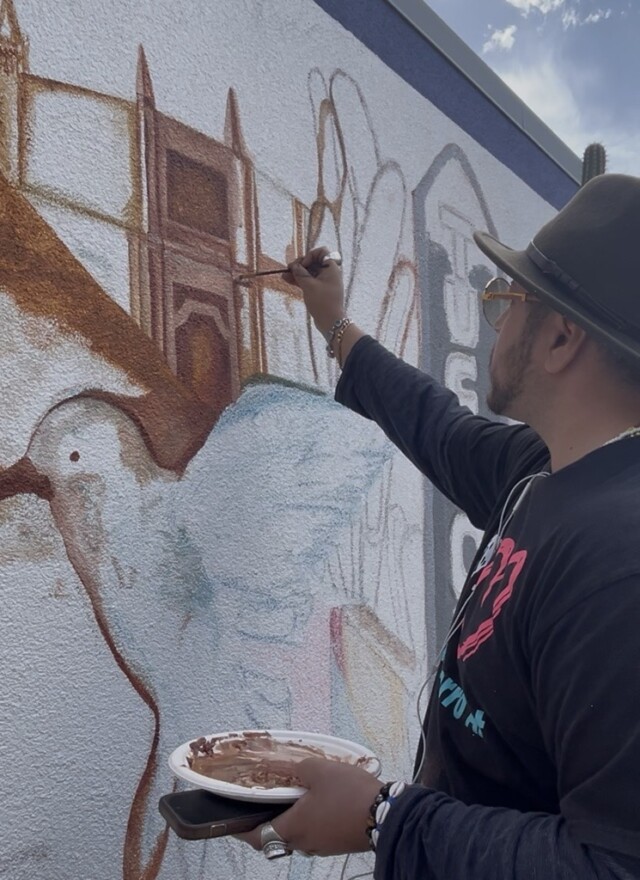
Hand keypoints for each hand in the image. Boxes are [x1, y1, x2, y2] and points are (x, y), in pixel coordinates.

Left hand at [234, 757, 381, 856]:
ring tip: (291, 798)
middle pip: (276, 838)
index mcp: (294, 827)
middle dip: (267, 823)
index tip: (232, 823)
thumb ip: (298, 768)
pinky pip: (314, 834)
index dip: (242, 831)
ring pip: (297, 837)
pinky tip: (317, 803)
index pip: (258, 838)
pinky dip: (308, 822)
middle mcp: (305, 843)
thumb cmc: (350, 794)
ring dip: (290, 821)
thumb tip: (285, 768)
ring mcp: (322, 846)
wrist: (387, 815)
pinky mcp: (337, 843)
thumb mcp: (320, 771)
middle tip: (262, 804)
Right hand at [284, 247, 344, 336]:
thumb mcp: (309, 286)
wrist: (331, 322)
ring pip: (309, 272)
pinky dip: (300, 280)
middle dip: (301, 264)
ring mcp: (324, 282)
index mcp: (331, 268)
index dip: (310, 255)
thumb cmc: (322, 302)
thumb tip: (293, 266)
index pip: (322, 252)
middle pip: (314, 262)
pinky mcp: (319, 290)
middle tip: (290, 269)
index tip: (304, 265)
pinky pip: (309, 281)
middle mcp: (329, 273)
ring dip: (298, 272)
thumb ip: (300, 273)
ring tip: (285, 275)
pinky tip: (287, 279)